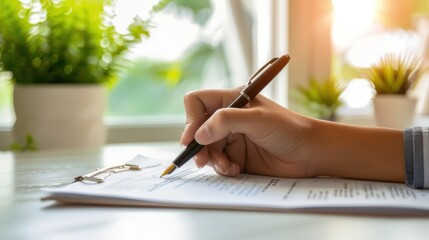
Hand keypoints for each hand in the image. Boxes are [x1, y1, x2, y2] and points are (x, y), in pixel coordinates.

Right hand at [180, 87, 319, 177]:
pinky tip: (235, 170)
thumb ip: (226, 121)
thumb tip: (198, 135)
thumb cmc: (289, 129)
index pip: (197, 102)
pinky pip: (218, 163)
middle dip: (198, 146)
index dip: (191, 118)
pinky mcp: (236, 156)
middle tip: (202, 160)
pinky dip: (222, 168)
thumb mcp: (257, 119)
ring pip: (206, 149)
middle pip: (198, 129)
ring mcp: (231, 138)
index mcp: (232, 100)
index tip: (192, 138)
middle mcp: (228, 118)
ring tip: (227, 166)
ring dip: (212, 159)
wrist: (309, 153)